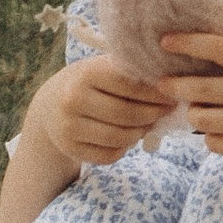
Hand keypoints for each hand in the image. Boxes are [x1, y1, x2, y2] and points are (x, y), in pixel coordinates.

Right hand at [44, 54, 178, 167]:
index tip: (172, 95)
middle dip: (153, 114)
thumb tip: (170, 84)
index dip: (155, 93)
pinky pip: (108, 155)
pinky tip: (128, 137)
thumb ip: (129, 72)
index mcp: (85, 74)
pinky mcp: (70, 149)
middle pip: (126, 114)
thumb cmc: (88, 83)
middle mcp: (73, 100)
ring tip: (150, 124)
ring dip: (141, 132)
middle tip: (167, 111)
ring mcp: (69, 127)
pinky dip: (124, 148)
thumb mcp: (102, 68)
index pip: (130, 85)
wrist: (50, 105)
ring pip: (119, 138)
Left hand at [164, 33, 222, 166]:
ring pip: (200, 118)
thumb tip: (190, 65)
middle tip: (163, 84)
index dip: (189, 43)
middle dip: (175, 86)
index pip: (218, 48)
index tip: (165, 41)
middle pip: (200, 89)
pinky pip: (212, 143)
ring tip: (200, 110)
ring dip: (194, 113)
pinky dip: (211, 136)